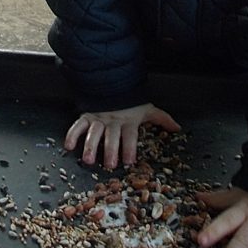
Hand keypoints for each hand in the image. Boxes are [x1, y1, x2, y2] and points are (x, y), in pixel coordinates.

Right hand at [64, 103, 180, 169]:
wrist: (113, 83)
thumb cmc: (131, 102)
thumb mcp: (148, 109)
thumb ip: (162, 119)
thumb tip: (178, 128)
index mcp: (128, 121)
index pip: (129, 135)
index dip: (129, 147)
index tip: (129, 161)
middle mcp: (113, 120)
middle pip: (111, 136)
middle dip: (110, 150)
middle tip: (109, 165)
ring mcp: (99, 118)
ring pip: (94, 132)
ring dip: (90, 146)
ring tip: (88, 160)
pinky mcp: (87, 116)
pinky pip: (78, 125)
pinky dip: (72, 134)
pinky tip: (69, 146)